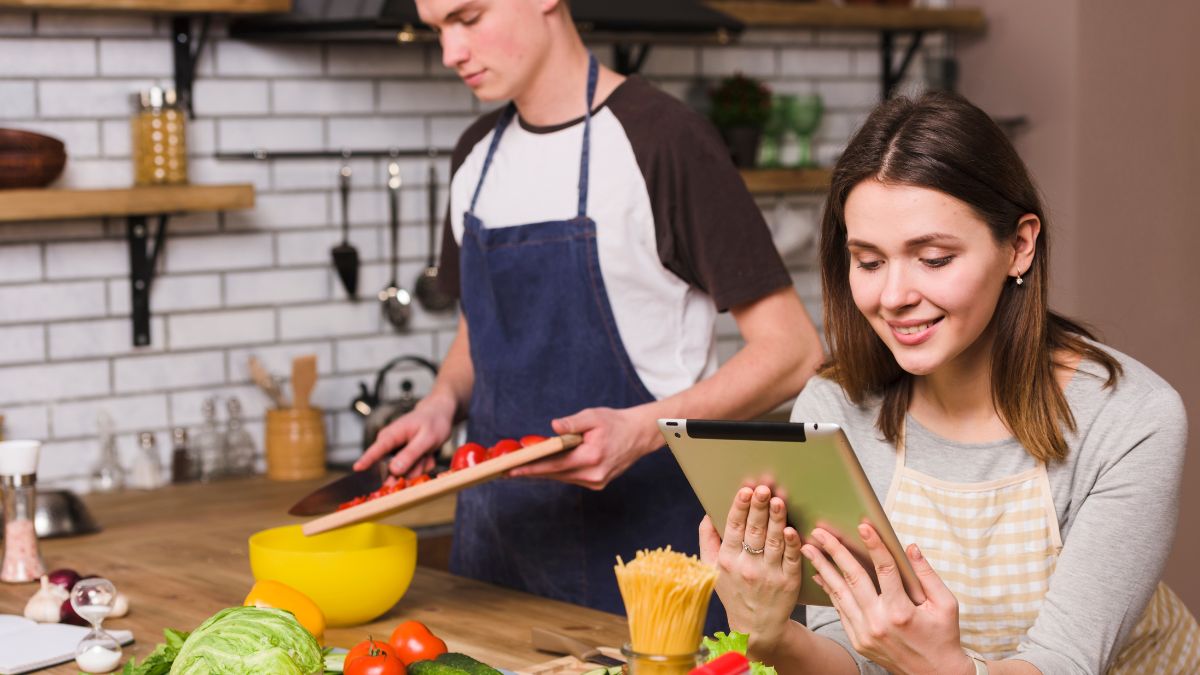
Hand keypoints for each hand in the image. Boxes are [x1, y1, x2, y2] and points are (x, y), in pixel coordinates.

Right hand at [353, 395, 454, 478]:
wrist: (439, 415)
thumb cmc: (433, 422)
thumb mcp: (426, 438)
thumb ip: (410, 454)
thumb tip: (394, 470)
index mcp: (391, 435)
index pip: (376, 449)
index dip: (366, 460)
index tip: (357, 468)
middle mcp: (389, 446)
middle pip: (393, 470)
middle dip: (411, 469)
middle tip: (424, 456)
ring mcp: (396, 454)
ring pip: (406, 473)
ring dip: (420, 466)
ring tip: (427, 452)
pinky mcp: (403, 460)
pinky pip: (412, 472)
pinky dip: (423, 465)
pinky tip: (427, 454)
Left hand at [508, 406, 658, 488]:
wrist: (639, 435)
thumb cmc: (615, 422)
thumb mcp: (593, 416)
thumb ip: (572, 423)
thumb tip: (553, 426)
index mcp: (592, 457)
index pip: (555, 465)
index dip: (531, 468)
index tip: (512, 470)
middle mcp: (594, 474)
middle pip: (555, 474)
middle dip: (531, 471)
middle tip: (507, 469)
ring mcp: (596, 482)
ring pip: (562, 477)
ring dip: (543, 472)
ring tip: (520, 467)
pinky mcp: (597, 483)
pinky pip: (571, 478)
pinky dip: (557, 472)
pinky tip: (543, 466)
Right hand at [699, 485, 803, 660]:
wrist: (756, 626)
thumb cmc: (733, 591)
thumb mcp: (712, 568)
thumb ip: (708, 540)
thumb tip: (707, 513)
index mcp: (728, 560)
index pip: (733, 528)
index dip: (739, 508)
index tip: (745, 491)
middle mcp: (747, 567)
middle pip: (754, 532)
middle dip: (759, 508)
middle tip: (763, 489)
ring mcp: (769, 575)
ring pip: (774, 542)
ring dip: (776, 520)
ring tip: (778, 501)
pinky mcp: (788, 582)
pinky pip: (791, 559)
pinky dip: (792, 544)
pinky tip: (792, 530)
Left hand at [804, 523, 972, 674]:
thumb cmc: (943, 637)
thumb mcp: (945, 605)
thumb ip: (927, 574)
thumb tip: (910, 547)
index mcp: (902, 611)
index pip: (885, 570)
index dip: (875, 545)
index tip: (863, 526)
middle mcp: (879, 622)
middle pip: (853, 578)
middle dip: (835, 551)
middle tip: (820, 532)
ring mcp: (865, 633)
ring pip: (840, 593)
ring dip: (822, 568)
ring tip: (809, 549)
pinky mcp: (858, 640)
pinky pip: (840, 609)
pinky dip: (829, 590)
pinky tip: (820, 574)